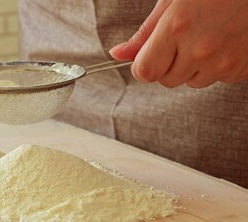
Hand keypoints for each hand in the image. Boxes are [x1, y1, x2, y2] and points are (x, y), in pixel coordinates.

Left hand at [109, 0, 247, 87]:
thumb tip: (118, 54)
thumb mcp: (173, 1)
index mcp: (177, 28)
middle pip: (166, 80)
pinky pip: (217, 79)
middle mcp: (200, 50)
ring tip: (206, 38)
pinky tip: (223, 42)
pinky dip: (216, 67)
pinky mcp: (242, 69)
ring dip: (192, 67)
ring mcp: (224, 61)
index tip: (147, 58)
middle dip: (167, 64)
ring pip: (192, 82)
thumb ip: (145, 33)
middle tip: (183, 39)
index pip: (145, 72)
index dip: (143, 66)